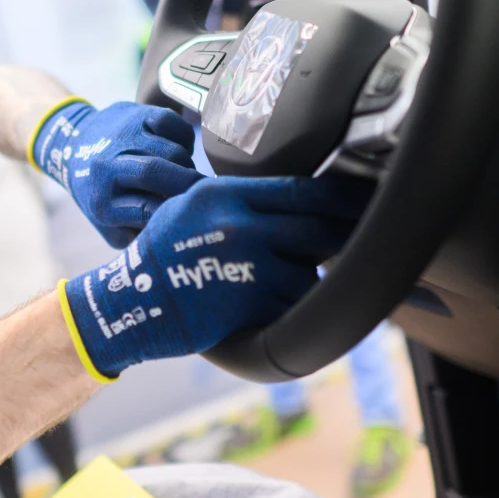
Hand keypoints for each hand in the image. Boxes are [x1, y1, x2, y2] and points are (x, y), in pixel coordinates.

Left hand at [29, 99, 202, 247]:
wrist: (75, 146)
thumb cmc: (102, 194)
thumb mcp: (113, 229)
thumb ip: (141, 238)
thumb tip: (177, 235)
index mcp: (101, 202)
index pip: (148, 210)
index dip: (174, 212)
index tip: (188, 214)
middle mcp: (107, 166)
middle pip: (158, 172)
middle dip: (189, 185)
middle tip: (203, 194)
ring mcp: (122, 136)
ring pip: (173, 152)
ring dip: (186, 166)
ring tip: (182, 175)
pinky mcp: (137, 113)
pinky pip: (174, 125)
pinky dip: (184, 139)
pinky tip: (178, 150)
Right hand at [59, 175, 372, 379]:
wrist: (132, 301)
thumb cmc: (162, 253)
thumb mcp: (191, 206)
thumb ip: (237, 199)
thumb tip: (292, 197)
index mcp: (226, 195)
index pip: (300, 189)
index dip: (340, 196)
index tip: (363, 198)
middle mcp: (240, 225)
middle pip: (317, 228)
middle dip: (346, 234)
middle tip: (367, 237)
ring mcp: (246, 266)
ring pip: (309, 271)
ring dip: (313, 278)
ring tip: (305, 281)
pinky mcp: (249, 304)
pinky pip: (292, 305)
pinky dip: (295, 308)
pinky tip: (284, 307)